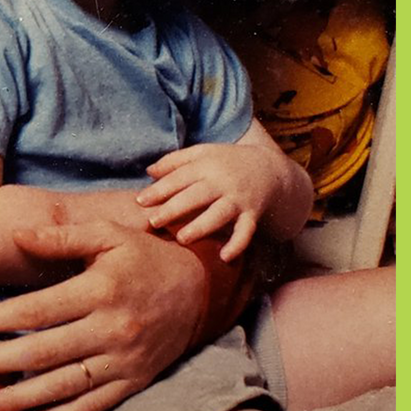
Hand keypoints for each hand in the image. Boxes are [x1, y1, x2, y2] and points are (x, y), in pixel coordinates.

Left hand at [0, 221, 206, 410]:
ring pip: (62, 387)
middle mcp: (111, 329)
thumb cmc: (146, 255)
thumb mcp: (108, 234)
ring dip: (17, 401)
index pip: (35, 311)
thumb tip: (17, 236)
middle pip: (40, 353)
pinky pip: (93, 405)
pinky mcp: (135, 381)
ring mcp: (124, 360)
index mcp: (100, 289)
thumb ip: (62, 237)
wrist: (203, 288)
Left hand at [136, 141, 291, 260]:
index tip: (141, 202)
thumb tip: (149, 171)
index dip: (160, 189)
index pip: (180, 177)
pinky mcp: (252, 214)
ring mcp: (238, 199)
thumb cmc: (227, 162)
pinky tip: (224, 257)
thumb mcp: (203, 153)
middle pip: (197, 196)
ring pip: (219, 214)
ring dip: (201, 226)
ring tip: (182, 239)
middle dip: (175, 209)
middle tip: (153, 222)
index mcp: (207, 166)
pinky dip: (238, 244)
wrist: (269, 169)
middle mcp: (223, 182)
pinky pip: (246, 231)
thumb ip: (175, 161)